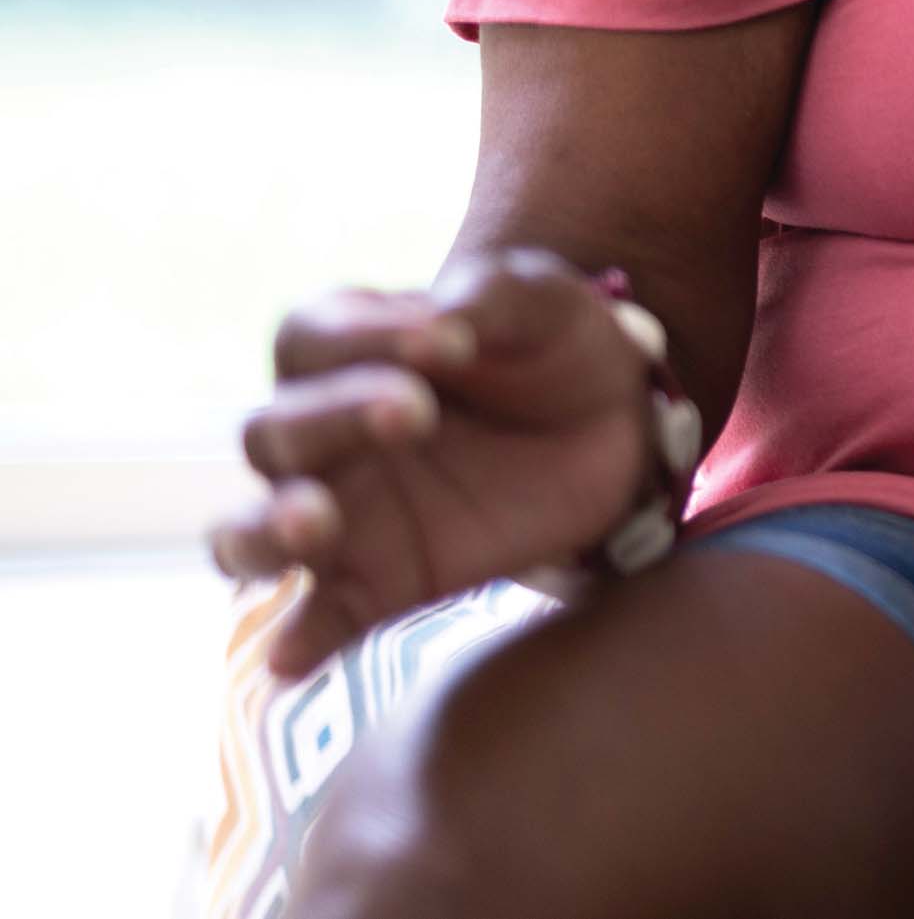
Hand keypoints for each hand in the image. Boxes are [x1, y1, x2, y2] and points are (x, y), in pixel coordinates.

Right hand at [208, 251, 661, 678]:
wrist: (618, 426)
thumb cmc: (559, 347)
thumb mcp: (549, 303)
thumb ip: (495, 299)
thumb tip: (448, 322)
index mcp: (349, 347)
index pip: (313, 339)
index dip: (367, 335)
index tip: (448, 340)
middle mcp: (320, 433)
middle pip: (273, 432)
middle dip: (333, 420)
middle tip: (416, 413)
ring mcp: (340, 514)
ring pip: (249, 533)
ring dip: (266, 530)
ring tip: (312, 525)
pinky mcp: (376, 583)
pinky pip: (317, 621)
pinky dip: (298, 642)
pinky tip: (292, 661)